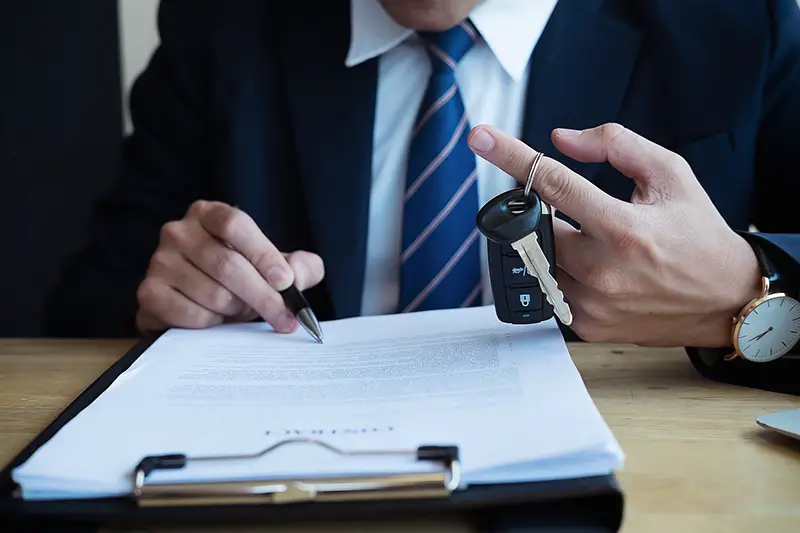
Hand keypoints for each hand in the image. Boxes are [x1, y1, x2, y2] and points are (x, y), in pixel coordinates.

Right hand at [135, 200, 323, 333]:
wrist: (197, 304)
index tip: (286, 283)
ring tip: (241, 311)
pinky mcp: (149, 293)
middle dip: (263, 296)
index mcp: (209, 214)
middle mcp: (178, 231)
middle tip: (285, 319)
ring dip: (237, 311)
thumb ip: (300, 267)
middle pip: (227, 264)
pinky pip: (193, 315)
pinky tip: (217, 319)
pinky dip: (214, 324)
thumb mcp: (276, 268)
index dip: (263, 254)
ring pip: (213, 295)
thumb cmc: (240, 279)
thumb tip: (297, 274)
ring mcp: (159, 261)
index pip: (235, 224)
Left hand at [468, 123, 761, 347]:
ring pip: (538, 259)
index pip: (552, 184)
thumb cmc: (698, 233)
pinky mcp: (585, 326)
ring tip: (598, 244)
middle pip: (534, 226)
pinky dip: (562, 271)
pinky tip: (598, 270)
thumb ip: (616, 145)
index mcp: (624, 228)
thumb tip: (560, 140)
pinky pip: (549, 288)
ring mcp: (590, 304)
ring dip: (553, 243)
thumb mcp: (671, 175)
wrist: (723, 299)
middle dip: (541, 212)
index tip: (479, 137)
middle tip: (573, 211)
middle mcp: (602, 270)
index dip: (511, 156)